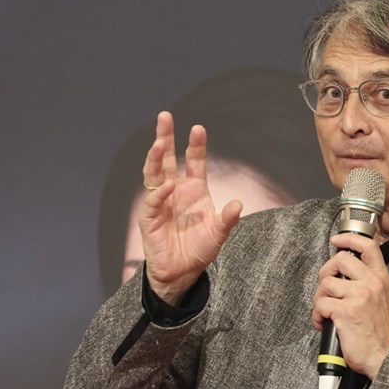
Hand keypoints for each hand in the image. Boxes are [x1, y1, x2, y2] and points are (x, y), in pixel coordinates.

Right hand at [140, 111, 242, 304]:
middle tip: (165, 116)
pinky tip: (168, 185)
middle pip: (168, 159)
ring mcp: (161, 202)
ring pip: (155, 174)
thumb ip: (228, 219)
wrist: (183, 272)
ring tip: (160, 142)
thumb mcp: (219, 233)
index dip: (196, 145)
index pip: (195, 161)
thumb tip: (238, 204)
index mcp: (194, 190)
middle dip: (166, 138)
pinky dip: (160, 193)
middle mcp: (175, 191)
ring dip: (156, 158)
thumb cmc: (200, 249)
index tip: (198, 128)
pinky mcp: (149, 217)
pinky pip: (153, 201)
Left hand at [312, 233, 388, 378]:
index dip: (349, 239)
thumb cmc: (379, 333)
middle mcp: (371, 284)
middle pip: (340, 260)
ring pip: (326, 283)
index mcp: (381, 279)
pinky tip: (323, 324)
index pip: (368, 247)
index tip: (337, 240)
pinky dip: (317, 316)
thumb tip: (345, 274)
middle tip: (326, 289)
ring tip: (325, 313)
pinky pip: (320, 304)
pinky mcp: (346, 310)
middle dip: (326, 273)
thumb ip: (368, 283)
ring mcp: (359, 296)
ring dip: (320, 299)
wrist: (384, 356)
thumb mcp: (382, 300)